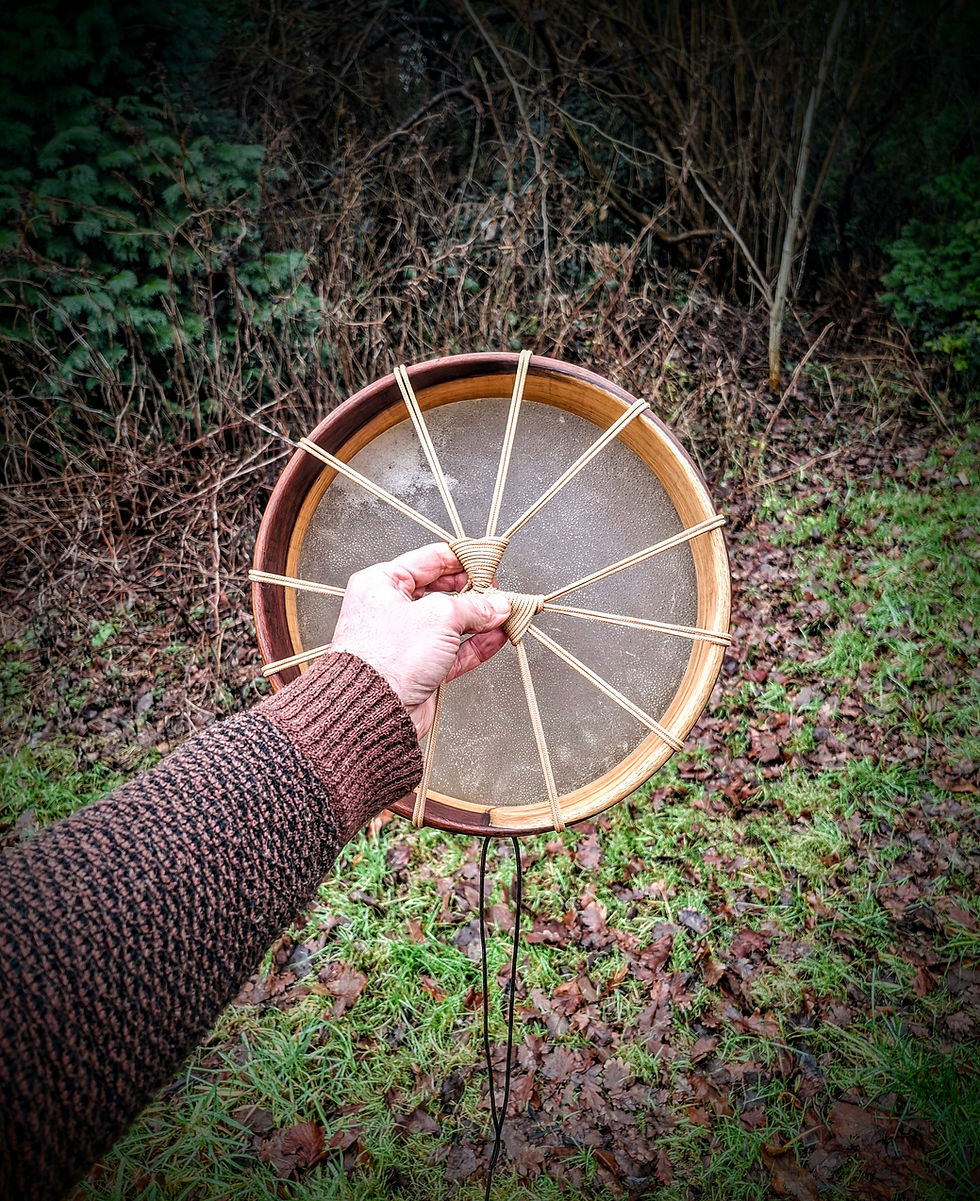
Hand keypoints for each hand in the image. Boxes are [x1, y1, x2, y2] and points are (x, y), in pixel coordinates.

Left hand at [329, 543, 510, 736]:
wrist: (373, 711)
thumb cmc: (385, 658)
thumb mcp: (438, 617)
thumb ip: (472, 606)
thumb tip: (495, 604)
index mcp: (382, 584)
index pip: (429, 560)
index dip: (461, 559)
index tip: (487, 560)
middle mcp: (392, 609)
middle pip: (442, 592)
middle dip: (475, 592)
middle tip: (500, 591)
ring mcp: (407, 640)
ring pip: (452, 624)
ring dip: (481, 620)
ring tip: (507, 614)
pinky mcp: (420, 668)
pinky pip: (455, 651)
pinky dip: (478, 644)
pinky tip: (499, 637)